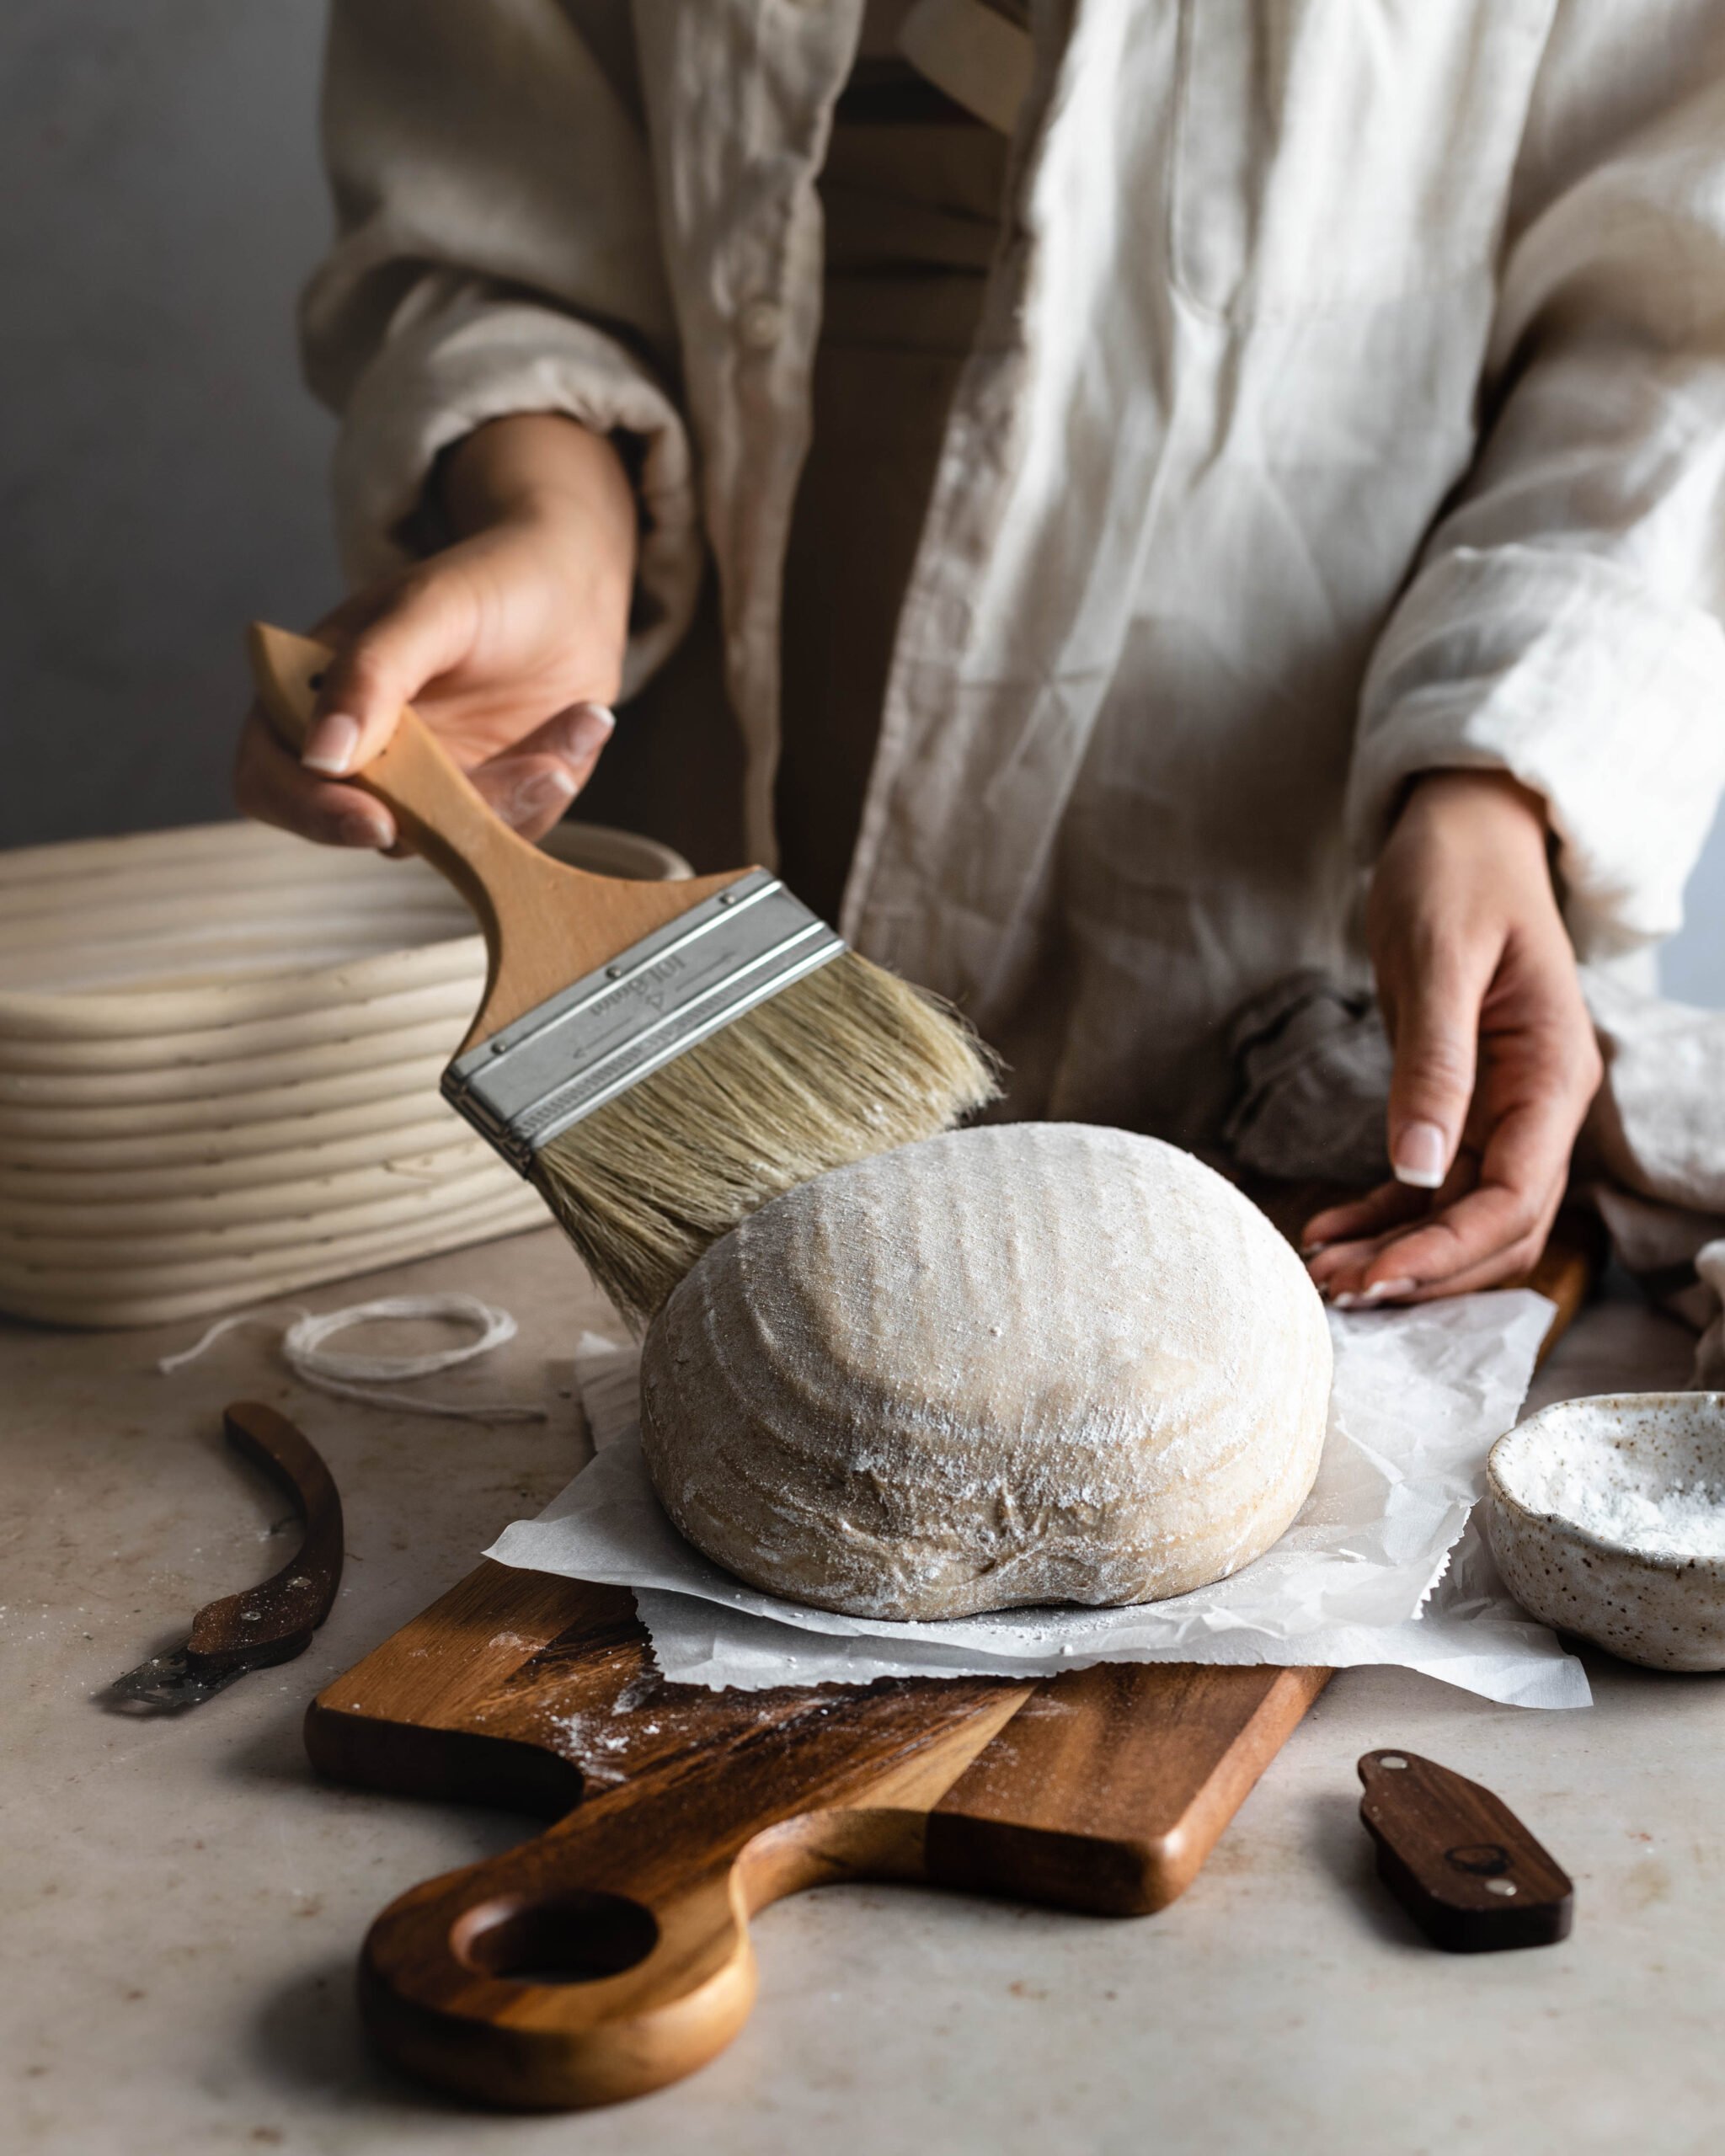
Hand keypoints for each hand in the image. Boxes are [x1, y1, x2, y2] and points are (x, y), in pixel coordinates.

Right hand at [235, 414, 635, 848]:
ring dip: (519, 794)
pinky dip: (553, 782)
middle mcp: (360, 755)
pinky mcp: (485, 807)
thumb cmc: (487, 580)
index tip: (376, 819)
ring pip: (447, 842)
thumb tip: (321, 756)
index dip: (309, 810)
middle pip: (367, 828)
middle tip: (532, 773)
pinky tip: (585, 722)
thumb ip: (370, 674)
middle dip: (448, 815)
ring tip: (580, 719)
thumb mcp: (427, 609)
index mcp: (312, 696)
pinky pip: (507, 832)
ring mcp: (424, 789)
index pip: (270, 778)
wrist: (570, 591)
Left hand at [1303, 770, 1601, 1304]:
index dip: (1444, 1250)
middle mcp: (1540, 1105)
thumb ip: (1434, 1065)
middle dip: (1420, 1269)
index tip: (1372, 1278)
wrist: (1460, 829)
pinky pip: (1432, 1184)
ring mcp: (1505, 1109)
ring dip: (1397, 1251)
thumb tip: (1418, 1169)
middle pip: (1496, 1227)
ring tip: (1319, 1270)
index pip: (1514, 1198)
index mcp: (1553, 1073)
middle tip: (1332, 1292)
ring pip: (1462, 1215)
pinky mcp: (1464, 1105)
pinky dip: (1386, 1214)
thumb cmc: (1455, 875)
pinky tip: (1331, 1230)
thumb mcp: (1438, 961)